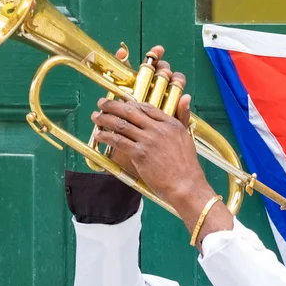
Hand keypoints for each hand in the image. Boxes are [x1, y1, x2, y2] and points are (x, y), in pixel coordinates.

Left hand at [93, 45, 233, 247]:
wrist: (190, 191)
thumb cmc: (188, 170)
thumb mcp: (187, 139)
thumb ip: (182, 116)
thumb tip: (185, 95)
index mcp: (172, 122)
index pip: (147, 103)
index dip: (130, 96)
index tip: (118, 95)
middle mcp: (161, 127)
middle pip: (131, 108)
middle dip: (112, 104)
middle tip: (100, 104)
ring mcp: (150, 140)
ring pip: (122, 122)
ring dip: (105, 118)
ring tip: (96, 116)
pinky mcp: (141, 153)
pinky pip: (119, 140)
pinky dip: (107, 135)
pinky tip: (99, 134)